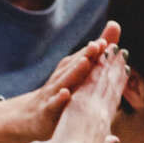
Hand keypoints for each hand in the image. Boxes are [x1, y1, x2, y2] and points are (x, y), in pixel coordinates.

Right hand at [0, 19, 119, 142]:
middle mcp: (60, 80)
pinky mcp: (45, 111)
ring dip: (74, 72)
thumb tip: (114, 25)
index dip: (95, 49)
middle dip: (86, 54)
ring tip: (85, 62)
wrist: (29, 118)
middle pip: (74, 65)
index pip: (84, 58)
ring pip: (63, 81)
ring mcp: (51, 95)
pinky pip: (52, 104)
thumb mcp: (76, 75)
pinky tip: (65, 93)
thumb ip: (96, 53)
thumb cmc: (58, 95)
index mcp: (70, 72)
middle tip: (99, 44)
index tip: (106, 40)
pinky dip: (58, 99)